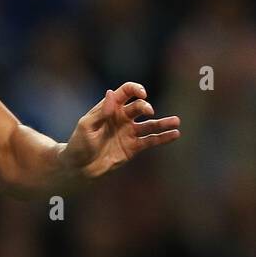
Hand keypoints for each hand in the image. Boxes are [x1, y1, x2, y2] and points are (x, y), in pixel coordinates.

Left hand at [59, 82, 180, 179]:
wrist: (80, 167)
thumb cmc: (79, 144)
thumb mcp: (87, 126)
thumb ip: (101, 112)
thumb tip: (111, 92)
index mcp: (109, 108)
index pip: (125, 92)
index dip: (135, 89)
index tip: (142, 94)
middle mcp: (122, 118)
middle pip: (139, 107)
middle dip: (145, 107)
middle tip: (149, 111)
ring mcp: (129, 132)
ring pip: (150, 124)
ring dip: (164, 122)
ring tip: (176, 121)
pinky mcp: (134, 147)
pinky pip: (152, 140)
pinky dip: (163, 137)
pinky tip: (175, 134)